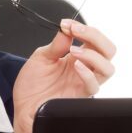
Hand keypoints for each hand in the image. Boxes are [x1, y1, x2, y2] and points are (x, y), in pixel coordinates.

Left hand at [11, 18, 115, 132]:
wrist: (23, 108)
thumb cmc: (32, 86)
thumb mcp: (41, 57)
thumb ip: (57, 44)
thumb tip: (68, 28)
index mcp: (77, 56)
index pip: (94, 39)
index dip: (85, 28)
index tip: (67, 24)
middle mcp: (85, 68)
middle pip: (108, 51)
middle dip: (96, 36)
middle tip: (77, 32)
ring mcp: (83, 82)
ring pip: (108, 68)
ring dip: (93, 55)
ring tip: (74, 51)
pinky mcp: (80, 96)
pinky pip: (94, 86)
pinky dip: (88, 73)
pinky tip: (76, 66)